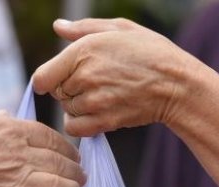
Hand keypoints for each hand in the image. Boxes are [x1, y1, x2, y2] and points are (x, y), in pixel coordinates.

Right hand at [0, 111, 85, 186]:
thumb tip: (2, 114)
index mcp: (12, 130)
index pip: (51, 138)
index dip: (66, 148)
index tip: (72, 154)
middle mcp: (20, 153)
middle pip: (59, 161)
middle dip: (75, 170)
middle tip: (81, 177)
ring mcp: (15, 178)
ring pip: (56, 184)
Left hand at [33, 18, 196, 136]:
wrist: (176, 83)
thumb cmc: (150, 52)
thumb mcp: (119, 29)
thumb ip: (83, 29)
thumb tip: (58, 26)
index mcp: (84, 51)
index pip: (42, 77)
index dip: (49, 79)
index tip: (59, 79)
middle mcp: (85, 76)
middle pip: (57, 93)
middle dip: (69, 89)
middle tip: (94, 83)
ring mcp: (94, 101)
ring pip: (67, 110)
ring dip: (78, 106)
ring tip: (102, 95)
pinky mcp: (104, 121)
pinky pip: (74, 128)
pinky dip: (79, 124)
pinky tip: (95, 113)